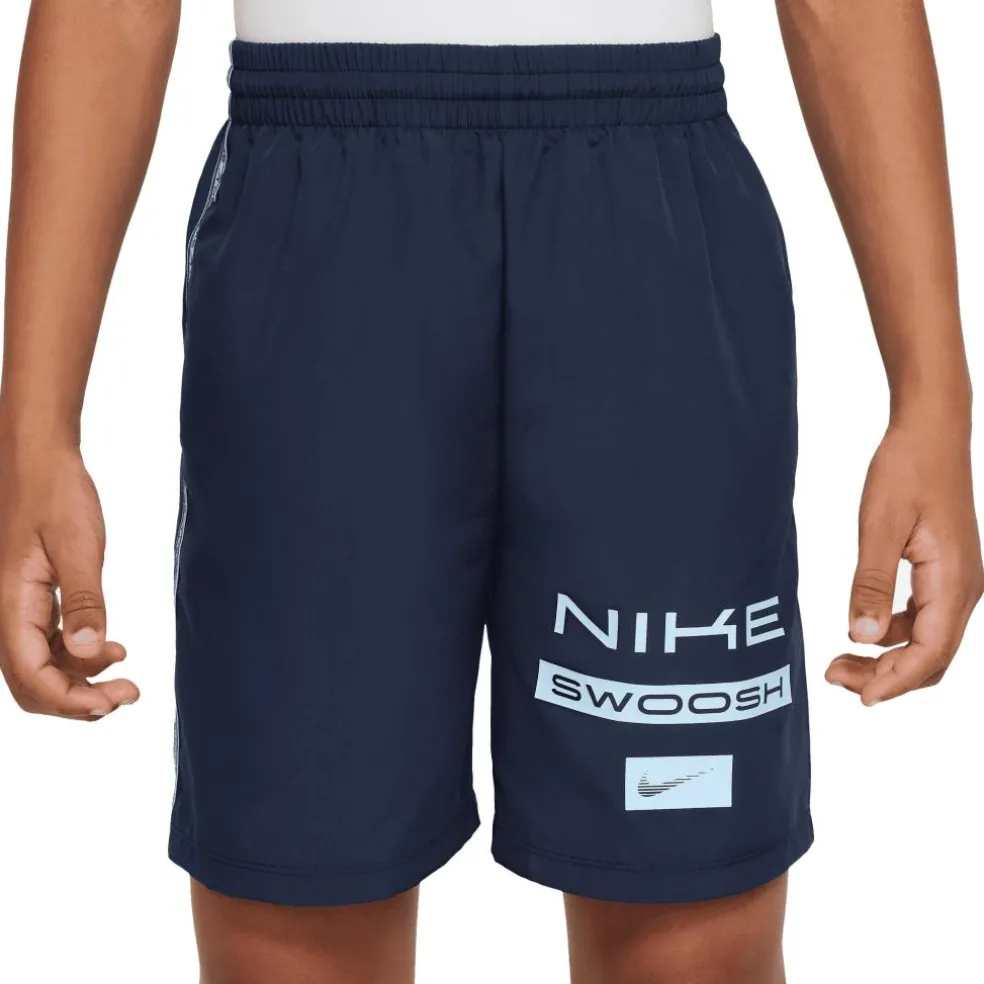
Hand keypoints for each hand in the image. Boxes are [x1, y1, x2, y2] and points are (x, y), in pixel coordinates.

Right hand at [0, 445, 137, 718]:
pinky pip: (47, 645)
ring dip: (80, 680)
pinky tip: (109, 647)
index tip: (116, 700)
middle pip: (32, 684)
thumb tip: (90, 652)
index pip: (32, 677)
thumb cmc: (56, 495)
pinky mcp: (31, 600)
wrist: (38, 461)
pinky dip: (76, 657)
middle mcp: (7, 613)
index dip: (72, 700)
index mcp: (12, 605)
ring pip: (40, 668)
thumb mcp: (78, 545)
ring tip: (124, 671)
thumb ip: (84, 601)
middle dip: (78, 699)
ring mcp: (17, 608)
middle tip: (127, 693)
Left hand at [827, 421, 982, 704]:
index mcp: (953, 582)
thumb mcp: (879, 527)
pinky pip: (924, 618)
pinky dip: (893, 633)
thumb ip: (871, 583)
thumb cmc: (906, 470)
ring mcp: (958, 581)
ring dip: (888, 657)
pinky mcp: (946, 571)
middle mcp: (964, 588)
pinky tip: (862, 627)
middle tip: (835, 676)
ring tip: (841, 660)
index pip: (929, 653)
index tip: (859, 697)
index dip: (895, 681)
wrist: (931, 431)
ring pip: (928, 640)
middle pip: (931, 656)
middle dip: (887, 676)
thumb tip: (859, 636)